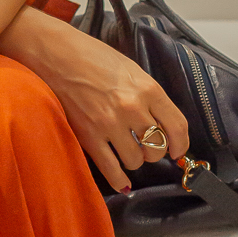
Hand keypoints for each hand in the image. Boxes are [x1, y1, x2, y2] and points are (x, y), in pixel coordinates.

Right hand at [8, 8, 187, 193]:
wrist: (56, 54)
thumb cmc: (93, 57)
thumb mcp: (131, 70)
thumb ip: (148, 96)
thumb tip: (162, 124)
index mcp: (147, 89)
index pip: (177, 126)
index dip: (181, 144)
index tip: (177, 150)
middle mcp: (132, 108)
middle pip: (157, 147)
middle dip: (154, 152)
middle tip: (146, 147)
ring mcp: (109, 123)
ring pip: (135, 160)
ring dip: (134, 160)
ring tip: (126, 152)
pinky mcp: (88, 135)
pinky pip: (111, 168)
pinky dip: (119, 180)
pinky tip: (122, 182)